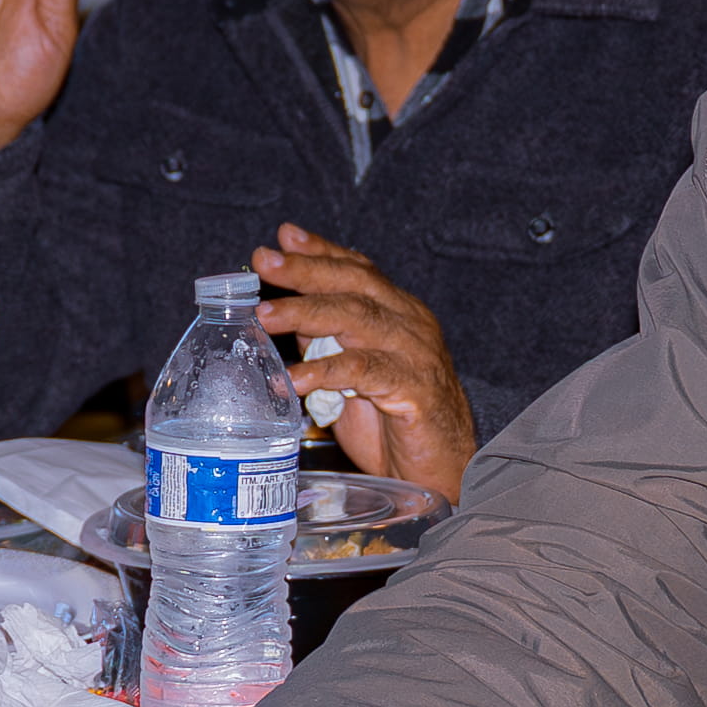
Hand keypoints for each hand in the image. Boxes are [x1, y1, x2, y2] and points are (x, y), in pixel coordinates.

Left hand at [251, 228, 478, 496]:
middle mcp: (410, 324)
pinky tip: (294, 378)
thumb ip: (324, 339)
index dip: (321, 251)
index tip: (284, 237)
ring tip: (265, 316)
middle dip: (306, 271)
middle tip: (266, 262)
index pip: (358, 270)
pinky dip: (326, 371)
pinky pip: (364, 372)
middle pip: (355, 284)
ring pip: (357, 319)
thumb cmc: (394, 422)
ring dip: (306, 313)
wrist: (440, 469)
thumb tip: (281, 310)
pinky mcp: (414, 390)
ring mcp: (415, 354)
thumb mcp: (351, 372)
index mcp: (397, 313)